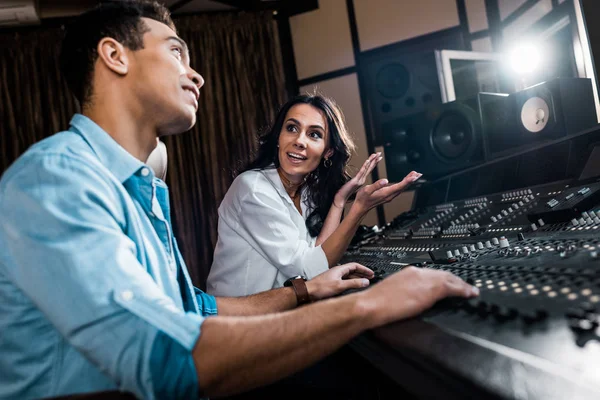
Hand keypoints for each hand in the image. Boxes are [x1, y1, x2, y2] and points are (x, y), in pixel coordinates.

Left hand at [305, 263, 373, 300]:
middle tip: (370, 277)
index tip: (371, 273)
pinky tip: (352, 288)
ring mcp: (333, 278)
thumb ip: (353, 283)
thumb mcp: (340, 286)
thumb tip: (366, 282)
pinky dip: (350, 283)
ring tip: (364, 282)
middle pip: (352, 270)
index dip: (364, 269)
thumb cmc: (320, 288)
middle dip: (362, 274)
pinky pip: (344, 281)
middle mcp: (336, 272)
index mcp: (339, 269)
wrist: (307, 292)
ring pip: (348, 276)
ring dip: (357, 279)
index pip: (355, 266)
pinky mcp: (331, 283)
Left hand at [333, 153, 381, 207]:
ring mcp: (359, 180)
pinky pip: (361, 172)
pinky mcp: (355, 181)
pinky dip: (364, 166)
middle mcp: (362, 179)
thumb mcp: (351, 184)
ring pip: (366, 169)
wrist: (341, 199)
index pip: (369, 170)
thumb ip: (355, 181)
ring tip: (375, 155)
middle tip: (380, 153)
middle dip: (375, 160)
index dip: (373, 163)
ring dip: (371, 161)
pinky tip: (367, 161)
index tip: (378, 157)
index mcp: (361, 180)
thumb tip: (356, 178)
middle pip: (369, 168)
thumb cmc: (344, 192)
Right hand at [351, 170, 421, 214]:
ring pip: (402, 188)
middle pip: (403, 187)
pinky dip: (403, 184)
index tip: (414, 176)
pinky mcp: (387, 196)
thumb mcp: (367, 190)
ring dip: (408, 182)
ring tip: (414, 175)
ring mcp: (389, 196)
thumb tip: (385, 181)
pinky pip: (398, 189)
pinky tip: (404, 181)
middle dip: (411, 180)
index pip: (399, 186)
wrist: (360, 207)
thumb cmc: (362, 199)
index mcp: (385, 193)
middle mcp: (389, 195)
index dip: (407, 180)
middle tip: (419, 174)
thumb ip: (376, 185)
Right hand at [359, 266, 478, 327]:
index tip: (450, 283)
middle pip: (443, 274)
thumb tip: (410, 298)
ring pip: (450, 279)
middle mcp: (418, 272)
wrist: (372, 304)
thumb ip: (404, 291)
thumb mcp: (392, 292)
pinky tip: (469, 294)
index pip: (431, 273)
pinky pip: (452, 288)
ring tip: (471, 290)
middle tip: (466, 286)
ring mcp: (425, 280)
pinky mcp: (430, 289)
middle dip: (456, 280)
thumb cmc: (376, 303)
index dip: (443, 278)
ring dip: (462, 285)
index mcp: (408, 272)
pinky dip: (463, 290)